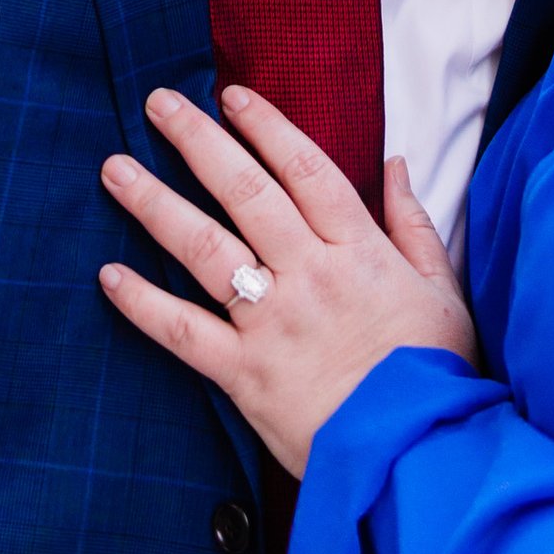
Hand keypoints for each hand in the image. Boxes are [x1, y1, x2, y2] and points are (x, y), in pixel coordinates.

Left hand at [99, 86, 476, 476]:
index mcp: (357, 250)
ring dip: (155, 204)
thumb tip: (396, 162)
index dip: (265, 126)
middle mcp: (309, 275)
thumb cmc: (435, 375)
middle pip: (245, 192)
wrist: (418, 458)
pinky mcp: (245, 374)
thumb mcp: (443, 290)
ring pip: (204, 247)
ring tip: (115, 169)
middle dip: (198, 141)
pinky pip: (185, 331)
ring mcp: (272, 323)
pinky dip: (144, 305)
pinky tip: (109, 276)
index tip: (231, 95)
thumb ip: (414, 223)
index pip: (304, 168)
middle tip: (158, 102)